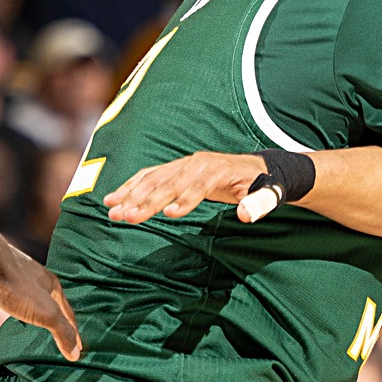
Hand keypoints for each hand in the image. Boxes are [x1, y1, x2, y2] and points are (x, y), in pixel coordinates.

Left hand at [0, 250, 81, 360]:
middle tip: (57, 335)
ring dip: (28, 309)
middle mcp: (36, 280)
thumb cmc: (16, 286)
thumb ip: (62, 332)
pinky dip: (3, 301)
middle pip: (49, 303)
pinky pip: (2, 293)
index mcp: (53, 286)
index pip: (68, 314)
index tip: (78, 348)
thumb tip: (76, 354)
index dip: (73, 332)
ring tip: (29, 323)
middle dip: (54, 318)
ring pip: (25, 298)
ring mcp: (14, 278)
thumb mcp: (46, 313)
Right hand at [103, 152, 266, 223]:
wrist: (256, 168)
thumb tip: (246, 215)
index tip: (169, 214)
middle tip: (127, 218)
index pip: (198, 185)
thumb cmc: (262, 185)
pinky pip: (148, 177)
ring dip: (131, 196)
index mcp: (218, 169)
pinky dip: (130, 187)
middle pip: (168, 183)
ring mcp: (183, 165)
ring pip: (153, 179)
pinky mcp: (175, 169)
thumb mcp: (269, 194)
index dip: (185, 199)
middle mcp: (196, 163)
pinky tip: (113, 200)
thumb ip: (260, 203)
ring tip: (112, 213)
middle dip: (147, 201)